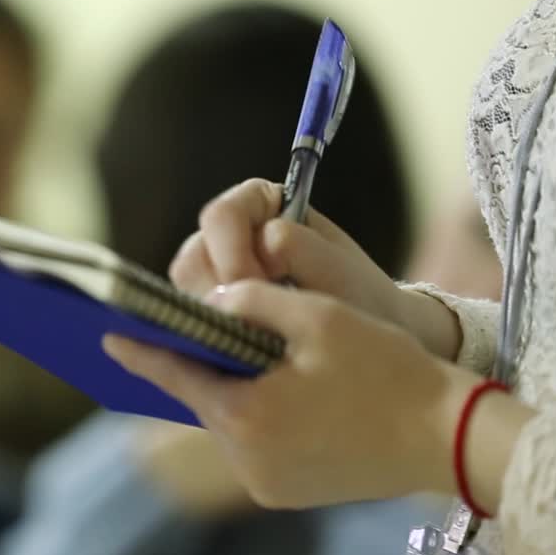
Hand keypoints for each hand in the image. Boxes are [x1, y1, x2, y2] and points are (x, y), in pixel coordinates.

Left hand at [107, 280, 473, 507]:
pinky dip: (258, 416)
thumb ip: (253, 301)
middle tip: (193, 331)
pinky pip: (256, 445)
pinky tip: (279, 391)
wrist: (449, 438)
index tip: (108, 337)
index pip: (177, 375)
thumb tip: (214, 301)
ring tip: (248, 356)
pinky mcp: (289, 493)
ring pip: (231, 423)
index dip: (142, 351)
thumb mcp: (319, 317)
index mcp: (246, 417)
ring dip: (236, 391)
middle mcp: (247, 460)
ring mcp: (268, 483)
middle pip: (206, 400)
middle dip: (203, 364)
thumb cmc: (387, 371)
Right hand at [170, 178, 461, 360]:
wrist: (370, 334)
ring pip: (185, 294)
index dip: (232, 252)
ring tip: (254, 337)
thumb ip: (303, 249)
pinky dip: (213, 336)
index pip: (221, 217)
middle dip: (220, 293)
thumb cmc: (358, 293)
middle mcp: (228, 236)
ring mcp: (215, 276)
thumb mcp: (338, 268)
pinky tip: (242, 349)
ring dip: (214, 319)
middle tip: (255, 321)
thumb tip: (267, 239)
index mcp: (257, 204)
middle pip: (193, 257)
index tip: (260, 285)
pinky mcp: (212, 313)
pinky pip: (193, 322)